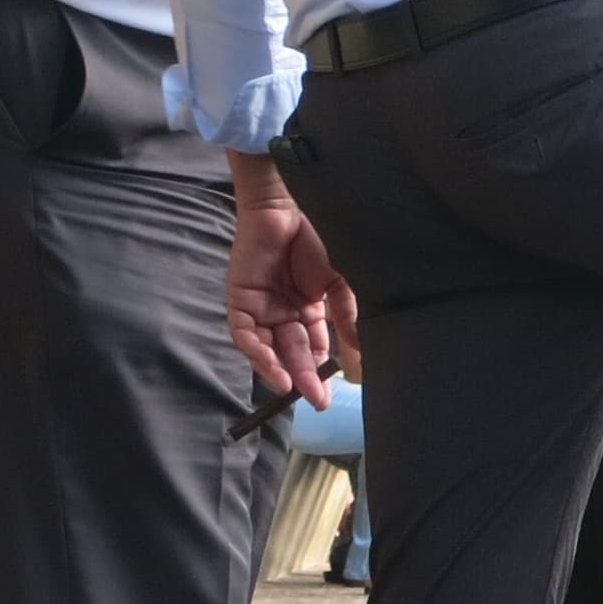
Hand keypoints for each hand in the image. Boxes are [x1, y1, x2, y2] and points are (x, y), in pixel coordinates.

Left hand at [225, 187, 354, 405]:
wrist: (288, 204)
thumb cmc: (319, 235)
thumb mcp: (341, 281)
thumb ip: (348, 316)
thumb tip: (362, 353)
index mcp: (310, 308)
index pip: (316, 347)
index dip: (323, 370)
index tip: (332, 392)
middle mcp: (285, 312)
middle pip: (294, 352)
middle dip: (306, 377)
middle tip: (317, 400)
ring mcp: (262, 307)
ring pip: (270, 349)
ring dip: (282, 371)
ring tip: (296, 390)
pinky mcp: (241, 300)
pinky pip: (246, 335)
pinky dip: (259, 354)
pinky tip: (274, 371)